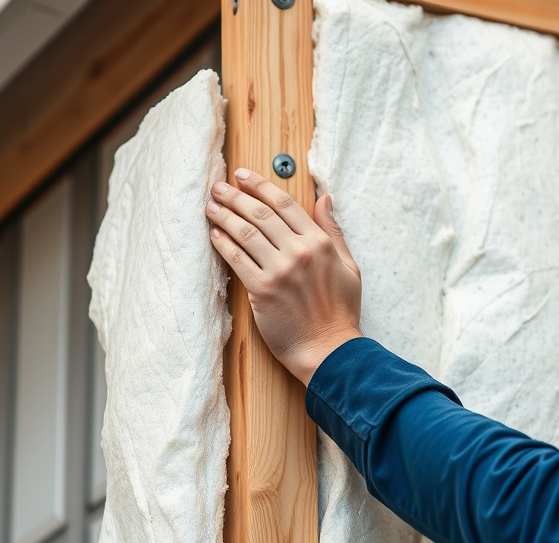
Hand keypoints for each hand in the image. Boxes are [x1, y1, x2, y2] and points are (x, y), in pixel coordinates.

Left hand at [205, 168, 362, 385]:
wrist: (330, 350)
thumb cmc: (340, 312)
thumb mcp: (348, 266)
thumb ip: (333, 230)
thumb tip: (324, 199)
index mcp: (320, 243)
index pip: (285, 205)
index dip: (261, 186)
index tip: (243, 176)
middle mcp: (300, 253)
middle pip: (261, 214)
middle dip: (235, 196)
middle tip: (218, 187)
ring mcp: (280, 271)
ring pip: (245, 233)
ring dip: (224, 216)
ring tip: (210, 206)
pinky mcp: (263, 291)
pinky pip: (237, 260)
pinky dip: (223, 244)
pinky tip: (214, 234)